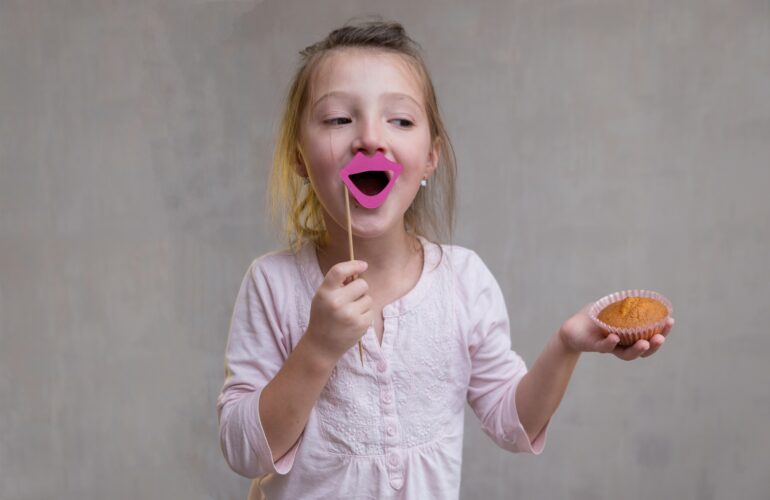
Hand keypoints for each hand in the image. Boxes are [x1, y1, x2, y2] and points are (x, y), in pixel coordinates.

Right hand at [304, 260, 372, 362]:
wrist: (322, 345)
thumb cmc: (323, 318)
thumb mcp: (322, 298)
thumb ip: (337, 284)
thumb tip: (358, 270)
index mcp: (325, 293)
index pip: (339, 271)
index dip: (353, 265)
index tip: (363, 265)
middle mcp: (336, 302)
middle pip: (362, 284)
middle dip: (360, 289)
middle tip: (351, 298)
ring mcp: (350, 314)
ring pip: (368, 298)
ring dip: (362, 303)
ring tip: (349, 313)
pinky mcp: (360, 324)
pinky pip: (371, 311)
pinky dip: (365, 315)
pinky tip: (353, 322)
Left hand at [558, 303, 674, 360]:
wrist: (571, 328)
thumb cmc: (594, 317)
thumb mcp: (610, 307)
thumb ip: (624, 302)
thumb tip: (641, 294)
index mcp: (629, 336)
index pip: (649, 336)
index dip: (662, 331)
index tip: (671, 320)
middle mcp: (622, 344)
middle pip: (642, 349)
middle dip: (654, 345)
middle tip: (661, 338)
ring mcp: (609, 347)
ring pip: (626, 354)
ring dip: (636, 349)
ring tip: (645, 343)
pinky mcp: (594, 346)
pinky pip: (604, 347)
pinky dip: (610, 343)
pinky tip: (615, 338)